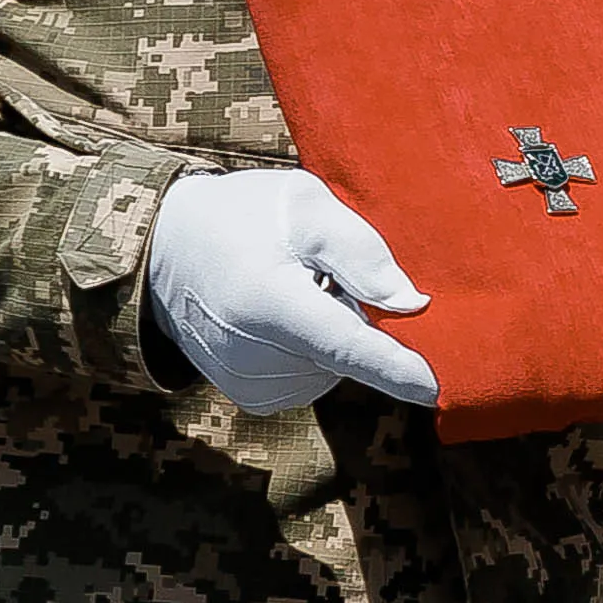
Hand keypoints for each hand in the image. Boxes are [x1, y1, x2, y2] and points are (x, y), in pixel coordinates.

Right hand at [147, 168, 438, 413]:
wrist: (165, 249)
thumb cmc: (241, 215)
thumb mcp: (302, 204)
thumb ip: (359, 251)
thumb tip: (411, 303)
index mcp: (269, 303)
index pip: (345, 345)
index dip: (395, 367)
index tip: (437, 389)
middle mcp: (255, 357)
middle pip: (347, 351)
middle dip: (355, 315)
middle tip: (320, 272)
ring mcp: (252, 384)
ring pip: (334, 368)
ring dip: (333, 333)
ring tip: (295, 290)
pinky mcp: (254, 397)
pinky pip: (313, 378)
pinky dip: (313, 351)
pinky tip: (283, 317)